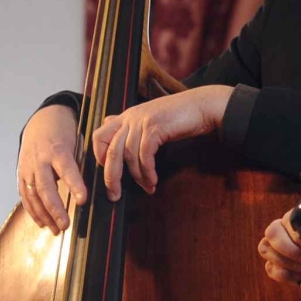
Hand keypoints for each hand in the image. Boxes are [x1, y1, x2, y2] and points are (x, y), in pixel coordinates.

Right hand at [17, 104, 88, 233]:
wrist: (41, 120)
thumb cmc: (65, 134)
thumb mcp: (77, 142)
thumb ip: (82, 162)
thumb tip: (98, 184)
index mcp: (58, 150)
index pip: (67, 169)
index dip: (74, 184)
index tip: (83, 200)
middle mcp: (40, 160)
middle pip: (45, 187)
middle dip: (55, 208)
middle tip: (66, 224)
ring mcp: (28, 168)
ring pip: (33, 194)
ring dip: (44, 214)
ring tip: (56, 229)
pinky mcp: (21, 174)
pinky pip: (25, 195)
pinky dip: (33, 210)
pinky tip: (42, 223)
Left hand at [91, 85, 233, 200]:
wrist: (203, 105)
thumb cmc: (180, 115)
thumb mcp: (151, 118)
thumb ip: (131, 124)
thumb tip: (110, 122)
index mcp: (127, 116)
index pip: (99, 135)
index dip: (98, 156)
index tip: (107, 172)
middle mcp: (131, 118)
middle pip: (111, 151)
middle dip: (111, 176)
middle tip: (115, 194)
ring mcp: (142, 121)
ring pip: (128, 155)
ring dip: (137, 176)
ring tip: (147, 187)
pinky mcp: (155, 127)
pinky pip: (145, 154)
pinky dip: (148, 170)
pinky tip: (154, 179)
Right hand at [260, 177, 300, 284]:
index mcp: (292, 219)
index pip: (285, 223)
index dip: (297, 236)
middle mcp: (280, 232)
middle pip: (270, 235)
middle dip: (288, 250)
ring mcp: (274, 249)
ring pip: (264, 250)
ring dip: (284, 261)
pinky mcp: (275, 266)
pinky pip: (269, 269)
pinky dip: (283, 275)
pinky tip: (298, 278)